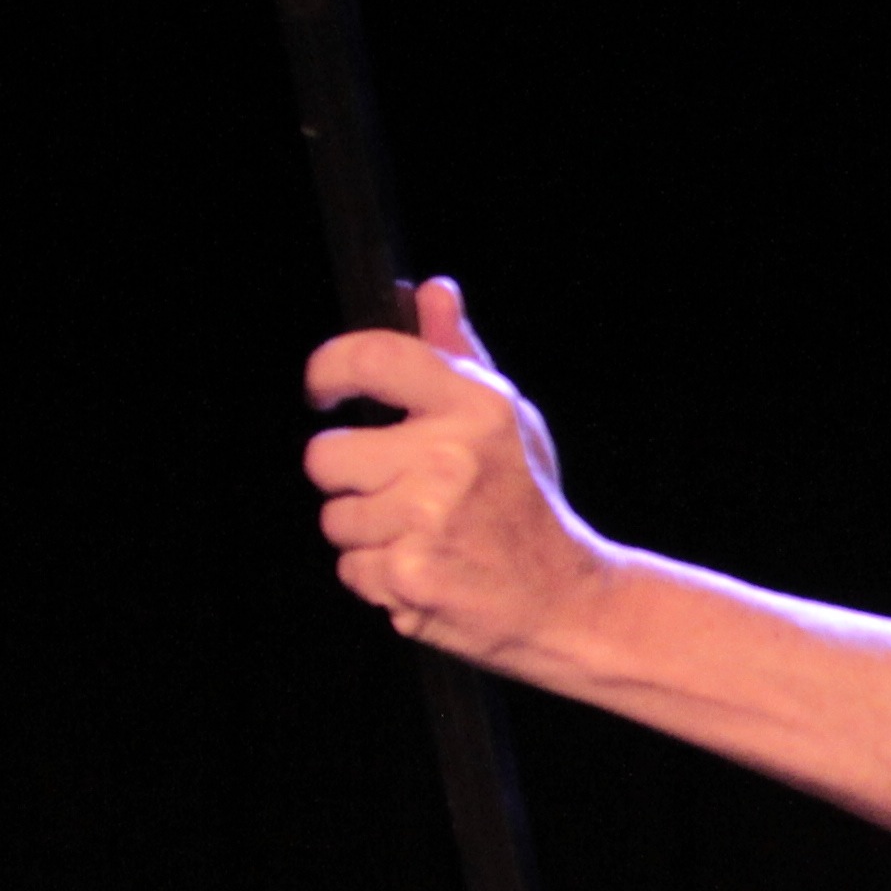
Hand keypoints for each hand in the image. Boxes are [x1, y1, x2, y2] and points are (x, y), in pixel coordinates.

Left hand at [301, 279, 621, 666]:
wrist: (566, 600)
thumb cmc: (526, 504)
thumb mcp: (506, 419)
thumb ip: (458, 355)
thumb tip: (433, 290)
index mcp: (475, 407)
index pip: (371, 358)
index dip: (328, 369)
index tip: (323, 391)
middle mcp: (448, 457)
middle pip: (325, 455)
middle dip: (351, 478)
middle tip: (400, 491)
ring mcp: (425, 519)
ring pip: (335, 517)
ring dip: (367, 531)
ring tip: (421, 536)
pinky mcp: (408, 574)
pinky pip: (350, 568)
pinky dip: (379, 576)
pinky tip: (425, 568)